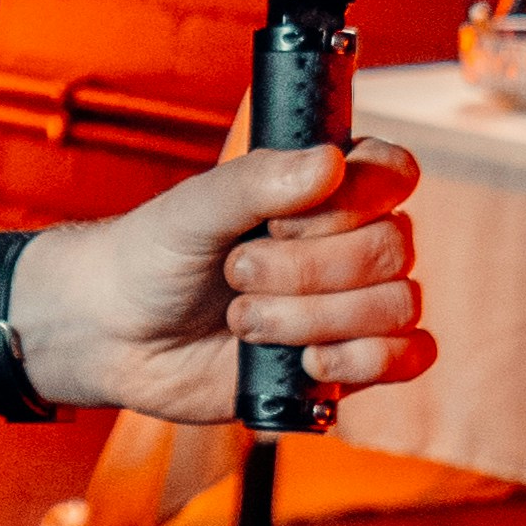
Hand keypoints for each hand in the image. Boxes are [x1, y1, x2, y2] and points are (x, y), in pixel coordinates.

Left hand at [9, 140, 431, 430]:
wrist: (115, 334)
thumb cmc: (151, 256)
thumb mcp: (192, 208)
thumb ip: (255, 182)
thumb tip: (331, 162)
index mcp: (322, 190)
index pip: (393, 174)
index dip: (354, 201)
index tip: (283, 222)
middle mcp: (347, 242)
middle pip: (393, 247)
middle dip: (308, 270)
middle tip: (236, 274)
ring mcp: (350, 303)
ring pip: (396, 305)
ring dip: (315, 318)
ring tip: (244, 321)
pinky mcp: (347, 362)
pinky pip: (409, 357)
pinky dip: (366, 360)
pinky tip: (307, 363)